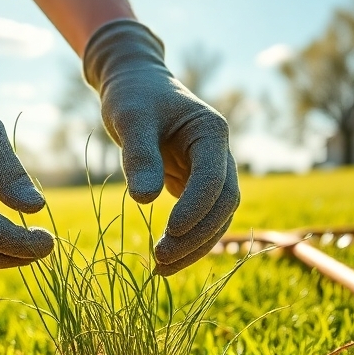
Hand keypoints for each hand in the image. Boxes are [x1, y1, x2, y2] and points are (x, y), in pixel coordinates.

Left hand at [84, 20, 239, 274]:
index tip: (170, 231)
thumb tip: (145, 200)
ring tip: (160, 269)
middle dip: (197, 236)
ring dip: (194, 246)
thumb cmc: (132, 97)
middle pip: (223, 204)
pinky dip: (187, 240)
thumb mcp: (130, 120)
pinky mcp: (196, 184)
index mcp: (211, 132)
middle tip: (161, 259)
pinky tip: (166, 258)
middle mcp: (219, 153)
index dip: (196, 209)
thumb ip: (139, 156)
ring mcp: (211, 170)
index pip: (214, 179)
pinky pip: (201, 219)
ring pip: (217, 217)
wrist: (135, 85)